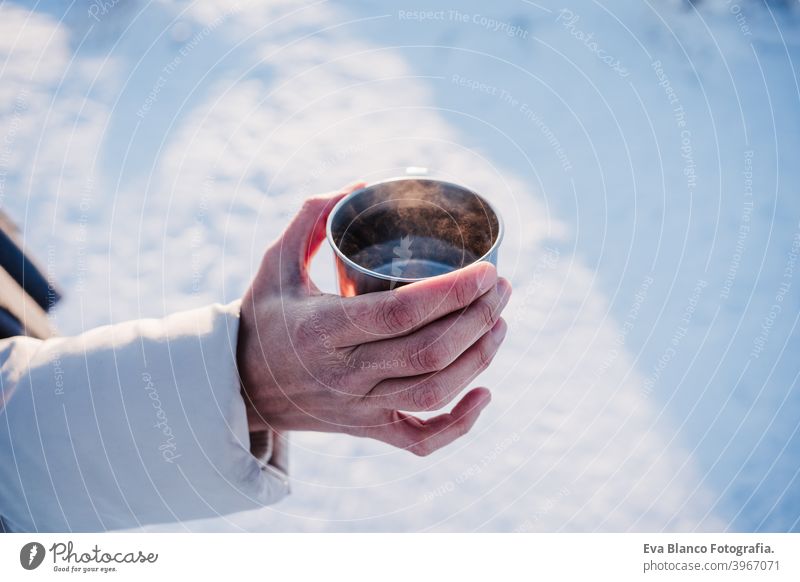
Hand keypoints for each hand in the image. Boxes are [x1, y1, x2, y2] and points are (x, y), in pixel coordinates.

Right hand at [237, 183, 511, 455]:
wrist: (239, 386)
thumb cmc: (264, 317)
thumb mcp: (276, 262)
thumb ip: (312, 218)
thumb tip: (362, 183)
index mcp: (321, 330)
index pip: (400, 313)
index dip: (452, 293)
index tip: (486, 271)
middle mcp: (343, 375)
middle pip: (428, 353)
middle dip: (477, 318)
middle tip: (501, 288)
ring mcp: (358, 409)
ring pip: (434, 392)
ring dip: (479, 358)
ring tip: (500, 323)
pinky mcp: (367, 431)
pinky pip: (422, 441)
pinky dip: (460, 424)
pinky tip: (485, 393)